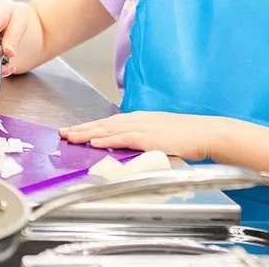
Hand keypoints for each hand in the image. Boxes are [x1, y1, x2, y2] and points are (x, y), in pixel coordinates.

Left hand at [59, 112, 223, 161]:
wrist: (206, 133)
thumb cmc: (188, 136)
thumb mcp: (162, 135)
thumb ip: (145, 139)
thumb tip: (131, 148)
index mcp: (141, 119)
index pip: (109, 123)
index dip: (90, 126)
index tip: (74, 130)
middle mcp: (139, 120)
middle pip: (104, 124)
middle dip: (82, 128)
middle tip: (62, 133)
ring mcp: (144, 128)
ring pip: (109, 129)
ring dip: (88, 133)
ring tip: (71, 137)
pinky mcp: (150, 138)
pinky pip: (124, 138)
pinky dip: (108, 140)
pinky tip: (95, 142)